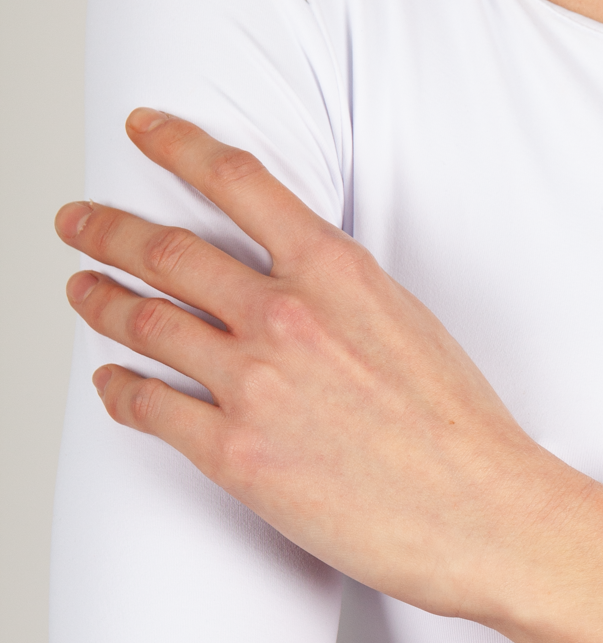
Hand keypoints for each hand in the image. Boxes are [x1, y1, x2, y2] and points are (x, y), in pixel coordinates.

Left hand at [56, 110, 574, 618]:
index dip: (176, 145)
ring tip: (84, 291)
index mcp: (337, 273)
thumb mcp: (411, 325)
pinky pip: (147, 406)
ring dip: (100, 301)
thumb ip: (343, 297)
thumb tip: (297, 289)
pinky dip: (117, 389)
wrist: (482, 513)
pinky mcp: (234, 454)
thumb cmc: (463, 432)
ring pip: (143, 323)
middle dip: (108, 230)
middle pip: (167, 252)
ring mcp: (253, 384)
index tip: (144, 129)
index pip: (236, 181)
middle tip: (80, 223)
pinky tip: (112, 383)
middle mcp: (285, 316)